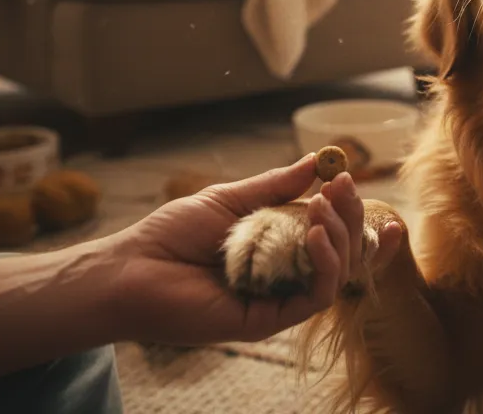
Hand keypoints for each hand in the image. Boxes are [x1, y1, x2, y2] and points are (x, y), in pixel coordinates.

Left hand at [96, 153, 399, 345]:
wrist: (131, 270)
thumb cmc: (170, 236)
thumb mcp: (229, 200)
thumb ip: (275, 186)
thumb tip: (316, 162)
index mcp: (277, 248)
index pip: (331, 233)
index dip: (351, 212)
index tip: (352, 180)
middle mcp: (283, 275)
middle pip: (342, 252)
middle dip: (350, 217)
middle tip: (340, 187)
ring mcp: (278, 298)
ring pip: (337, 274)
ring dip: (341, 236)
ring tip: (324, 206)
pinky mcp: (268, 320)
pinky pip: (315, 296)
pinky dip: (325, 264)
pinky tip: (316, 235)